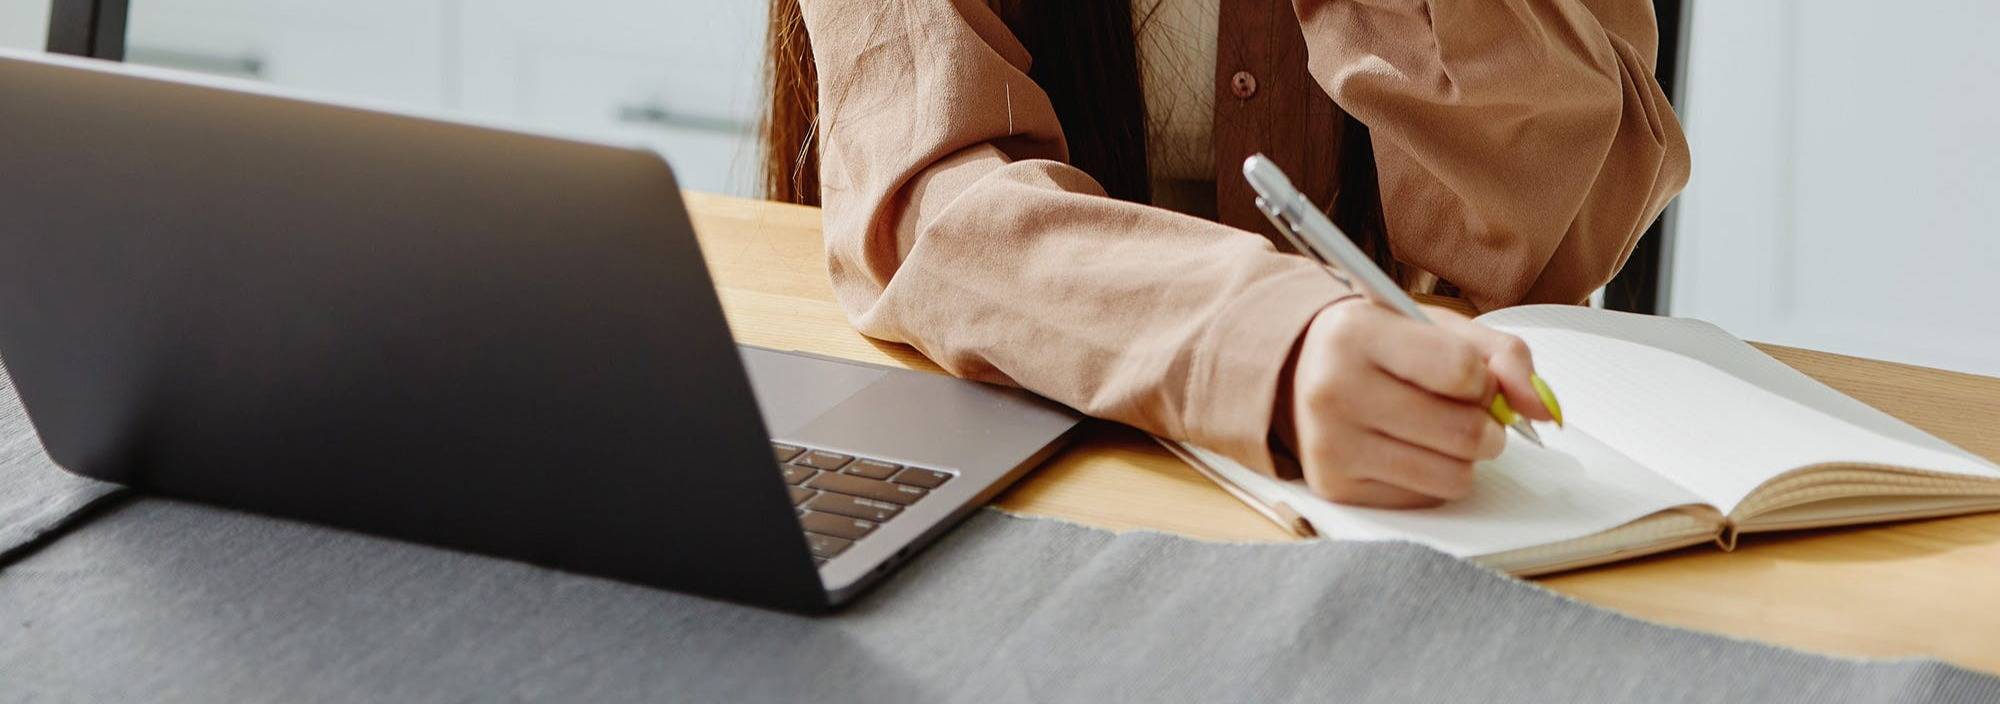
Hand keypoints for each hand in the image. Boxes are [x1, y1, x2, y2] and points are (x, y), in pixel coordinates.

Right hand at [1273, 299, 1555, 507]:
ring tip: (1442, 432)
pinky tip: (1410, 450)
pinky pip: (1426, 498)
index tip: (1470, 376)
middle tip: (1468, 411)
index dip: (1484, 379)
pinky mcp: (1335, 487)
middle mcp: (1332, 390)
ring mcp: (1331, 444)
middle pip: (1464, 431)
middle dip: (1486, 425)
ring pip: (1452, 475)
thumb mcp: (1436, 328)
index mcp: (1355, 334)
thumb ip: (1502, 356)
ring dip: (1465, 457)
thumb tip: (1544, 410)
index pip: (1463, 371)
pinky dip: (1433, 477)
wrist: (1301, 372)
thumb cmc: (1379, 346)